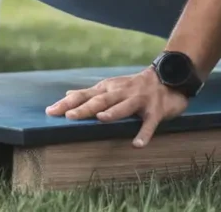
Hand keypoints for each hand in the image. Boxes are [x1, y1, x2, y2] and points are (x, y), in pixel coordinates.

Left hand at [44, 67, 188, 147]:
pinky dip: (144, 133)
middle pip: (99, 101)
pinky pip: (149, 124)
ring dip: (112, 113)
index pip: (84, 95)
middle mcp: (120, 93)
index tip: (50, 111)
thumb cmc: (135, 86)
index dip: (67, 103)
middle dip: (84, 108)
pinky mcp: (156, 110)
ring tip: (100, 119)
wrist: (169, 77)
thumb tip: (68, 94)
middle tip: (69, 116)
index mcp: (107, 89)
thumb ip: (90, 93)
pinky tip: (137, 144)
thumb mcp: (111, 87)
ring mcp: (138, 100)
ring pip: (123, 107)